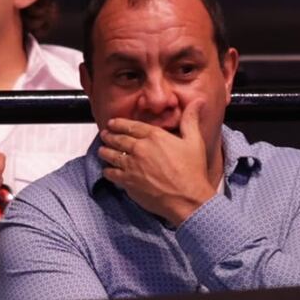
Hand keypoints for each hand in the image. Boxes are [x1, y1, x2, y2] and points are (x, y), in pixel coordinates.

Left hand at [98, 100, 215, 225]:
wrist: (187, 198)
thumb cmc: (192, 171)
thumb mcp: (194, 141)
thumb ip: (191, 120)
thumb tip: (198, 101)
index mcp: (154, 136)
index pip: (131, 126)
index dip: (119, 123)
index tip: (112, 123)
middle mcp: (140, 148)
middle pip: (118, 139)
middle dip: (109, 136)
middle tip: (104, 134)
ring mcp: (132, 165)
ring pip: (110, 154)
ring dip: (104, 151)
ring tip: (102, 150)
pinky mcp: (127, 181)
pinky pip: (111, 173)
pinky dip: (107, 170)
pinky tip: (107, 170)